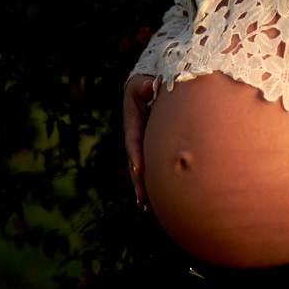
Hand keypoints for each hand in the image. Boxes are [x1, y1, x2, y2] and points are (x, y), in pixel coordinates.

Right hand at [123, 74, 154, 209]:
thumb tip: (150, 87)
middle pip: (134, 161)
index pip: (134, 140)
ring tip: (147, 207)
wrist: (150, 84)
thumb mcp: (145, 81)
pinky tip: (155, 199)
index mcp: (133, 120)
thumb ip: (147, 85)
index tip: (140, 169)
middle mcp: (134, 135)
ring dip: (143, 187)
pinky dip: (152, 181)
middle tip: (142, 200)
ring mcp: (141, 142)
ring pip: (140, 168)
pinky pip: (150, 165)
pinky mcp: (149, 146)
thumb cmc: (149, 81)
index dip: (136, 154)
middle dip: (139, 181)